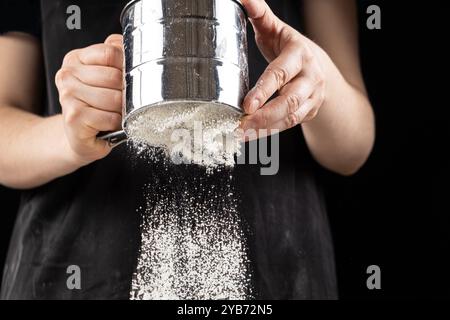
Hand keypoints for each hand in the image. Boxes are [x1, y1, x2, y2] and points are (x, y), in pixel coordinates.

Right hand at [55, 34, 123, 165]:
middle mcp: (67, 75)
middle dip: (126, 92)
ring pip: (114, 98)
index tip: (128, 79)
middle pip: (114, 76)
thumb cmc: (97, 106)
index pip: (110, 52)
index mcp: (75, 59)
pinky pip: (110, 118)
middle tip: (123, 101)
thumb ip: (115, 56)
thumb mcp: (105, 75)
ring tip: (115, 113)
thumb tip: (132, 47)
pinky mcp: (74, 117)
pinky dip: (116, 123)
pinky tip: (108, 124)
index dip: (126, 66)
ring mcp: (67, 96)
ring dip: (122, 110)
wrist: (79, 136)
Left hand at [240, 0, 325, 135]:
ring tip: (241, 134)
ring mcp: (312, 98)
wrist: (319, 66)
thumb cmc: (290, 47)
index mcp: (300, 55)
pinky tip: (250, 136)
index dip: (265, 90)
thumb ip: (260, 14)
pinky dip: (268, 133)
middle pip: (290, 100)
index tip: (247, 104)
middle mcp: (310, 78)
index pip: (281, 73)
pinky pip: (289, 126)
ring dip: (265, 128)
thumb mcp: (276, 29)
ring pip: (291, 117)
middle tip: (242, 124)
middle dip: (266, 115)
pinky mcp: (308, 113)